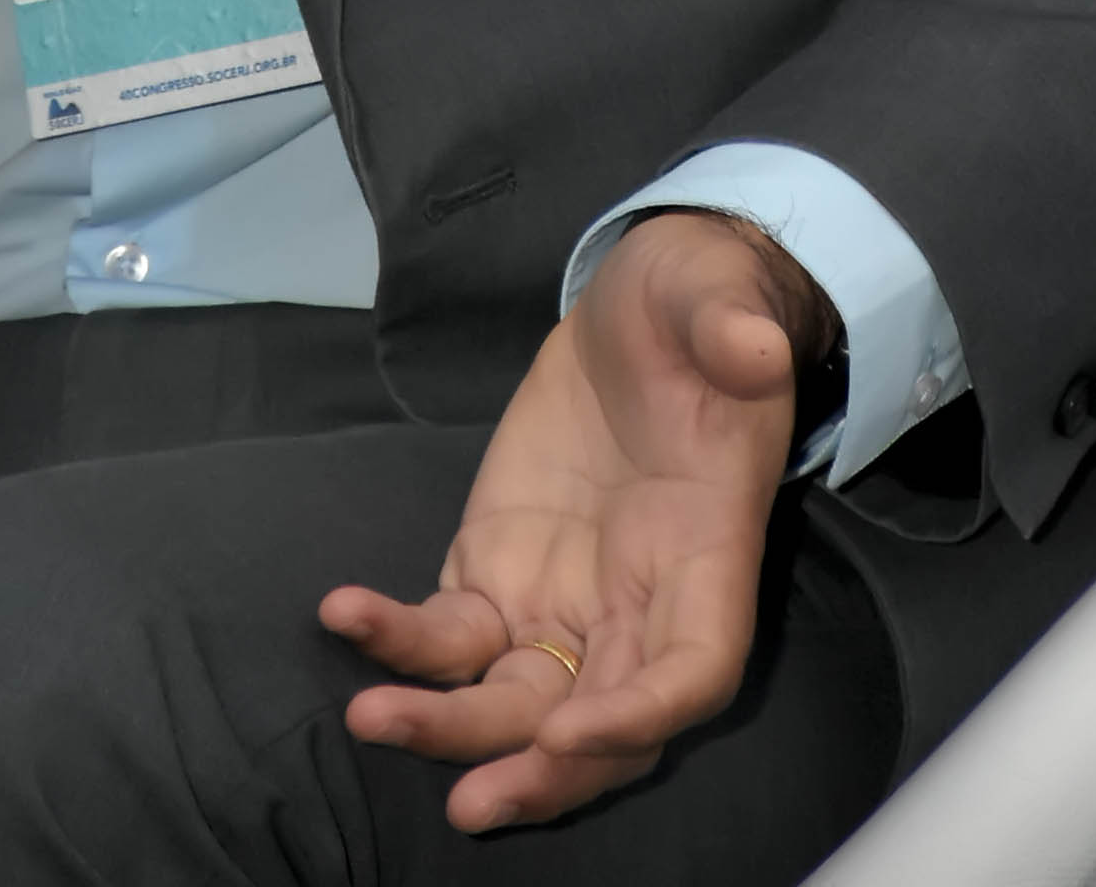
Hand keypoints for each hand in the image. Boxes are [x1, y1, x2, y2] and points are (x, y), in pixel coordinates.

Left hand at [321, 210, 837, 834]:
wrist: (641, 309)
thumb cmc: (695, 308)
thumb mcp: (716, 297)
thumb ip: (733, 327)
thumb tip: (751, 346)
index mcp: (707, 553)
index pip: (691, 671)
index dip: (637, 715)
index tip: (568, 729)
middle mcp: (637, 603)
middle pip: (594, 721)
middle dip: (537, 771)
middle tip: (471, 798)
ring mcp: (561, 597)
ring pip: (513, 701)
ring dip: (451, 730)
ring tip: (373, 720)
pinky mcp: (496, 571)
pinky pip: (448, 634)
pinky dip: (398, 641)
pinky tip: (344, 613)